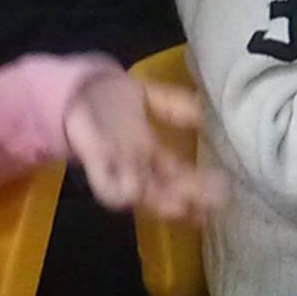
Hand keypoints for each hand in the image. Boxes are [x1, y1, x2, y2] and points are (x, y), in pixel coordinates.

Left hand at [63, 70, 216, 221]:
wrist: (73, 91)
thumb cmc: (110, 99)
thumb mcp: (147, 97)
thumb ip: (174, 105)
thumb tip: (205, 113)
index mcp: (150, 153)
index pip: (178, 176)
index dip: (198, 189)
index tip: (223, 193)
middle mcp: (135, 166)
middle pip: (164, 189)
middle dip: (188, 198)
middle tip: (212, 204)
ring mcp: (114, 167)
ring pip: (142, 192)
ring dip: (161, 200)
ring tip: (182, 204)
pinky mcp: (93, 160)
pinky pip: (106, 183)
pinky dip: (119, 189)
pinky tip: (136, 192)